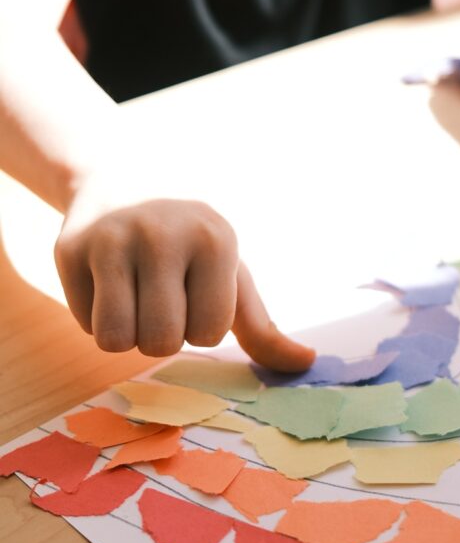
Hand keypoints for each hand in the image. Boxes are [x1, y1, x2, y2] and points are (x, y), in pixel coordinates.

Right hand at [54, 197, 314, 370]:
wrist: (126, 180)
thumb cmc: (192, 244)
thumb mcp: (232, 275)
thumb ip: (263, 327)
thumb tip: (306, 362)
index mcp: (215, 241)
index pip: (208, 332)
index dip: (201, 327)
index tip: (197, 294)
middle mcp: (163, 235)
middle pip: (161, 342)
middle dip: (164, 336)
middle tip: (164, 299)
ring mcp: (112, 239)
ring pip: (115, 340)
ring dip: (128, 333)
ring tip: (137, 297)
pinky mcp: (70, 248)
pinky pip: (85, 324)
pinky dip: (98, 318)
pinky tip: (109, 282)